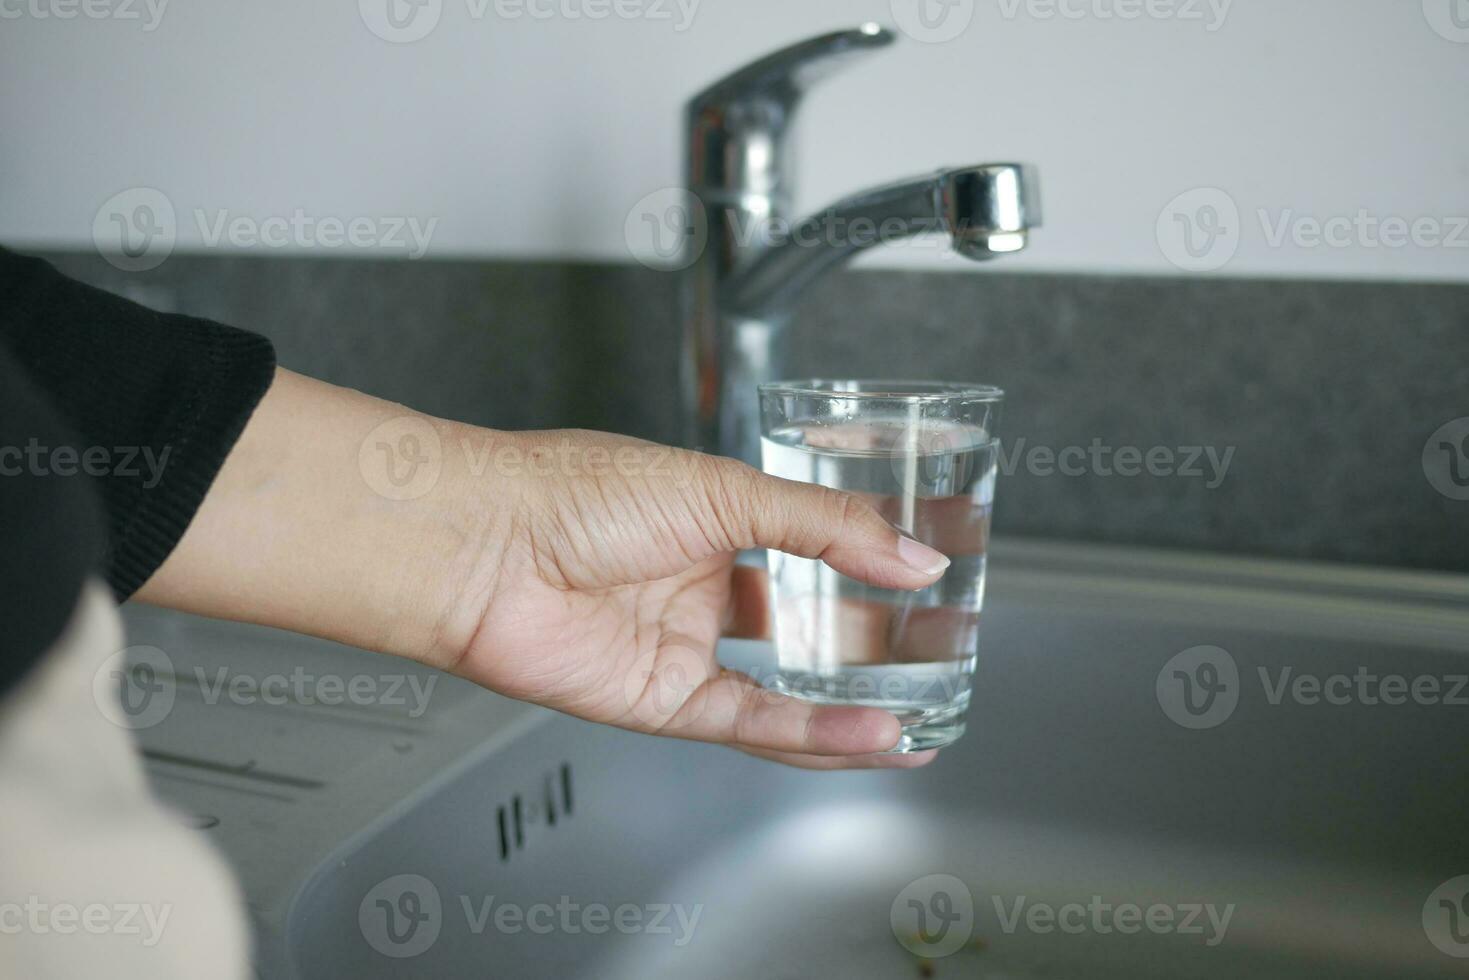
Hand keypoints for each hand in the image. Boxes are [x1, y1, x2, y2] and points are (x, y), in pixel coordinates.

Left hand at [448, 428, 951, 768]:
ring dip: (857, 704)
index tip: (937, 570)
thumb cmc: (573, 491)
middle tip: (947, 649)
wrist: (484, 544)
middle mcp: (700, 586)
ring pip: (787, 688)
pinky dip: (814, 735)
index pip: (815, 546)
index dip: (875, 561)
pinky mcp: (662, 702)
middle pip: (808, 625)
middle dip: (881, 642)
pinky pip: (751, 726)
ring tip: (928, 711)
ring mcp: (683, 647)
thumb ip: (824, 524)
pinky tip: (872, 734)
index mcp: (714, 521)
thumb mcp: (723, 488)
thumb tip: (912, 552)